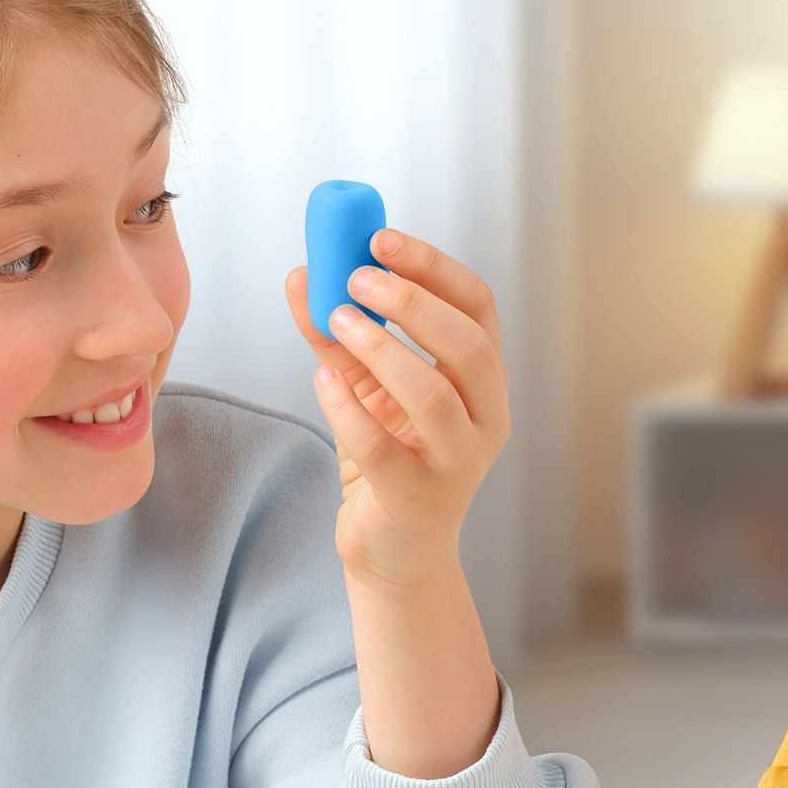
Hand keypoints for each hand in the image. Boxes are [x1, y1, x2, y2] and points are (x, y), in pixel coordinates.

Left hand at [285, 231, 509, 589]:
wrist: (394, 549)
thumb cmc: (390, 459)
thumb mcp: (364, 385)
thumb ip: (336, 331)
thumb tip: (301, 275)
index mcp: (484, 381)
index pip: (478, 307)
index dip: (433, 267)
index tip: (380, 238)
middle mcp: (486, 419)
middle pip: (467, 346)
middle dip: (411, 302)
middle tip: (354, 278)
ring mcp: (458, 463)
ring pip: (433, 395)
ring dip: (381, 348)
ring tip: (335, 320)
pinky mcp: (418, 499)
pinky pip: (383, 448)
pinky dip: (347, 408)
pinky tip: (321, 380)